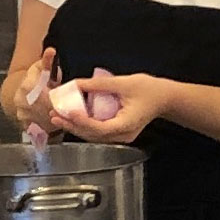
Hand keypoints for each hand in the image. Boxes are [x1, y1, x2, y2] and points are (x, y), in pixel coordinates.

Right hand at [13, 47, 59, 131]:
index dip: (59, 101)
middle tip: (68, 111)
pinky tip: (53, 123)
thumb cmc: (37, 79)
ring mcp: (21, 112)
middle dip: (59, 111)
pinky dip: (47, 126)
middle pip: (47, 109)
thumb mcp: (43, 69)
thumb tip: (52, 50)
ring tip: (62, 116)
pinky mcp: (22, 122)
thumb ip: (48, 61)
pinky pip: (38, 128)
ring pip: (43, 120)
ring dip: (55, 120)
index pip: (48, 97)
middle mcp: (21, 100)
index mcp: (28, 85)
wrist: (21, 91)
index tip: (66, 102)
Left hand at [50, 72, 172, 143]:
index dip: (81, 121)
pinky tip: (73, 117)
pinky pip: (98, 132)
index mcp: (125, 125)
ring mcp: (121, 136)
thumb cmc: (149, 90)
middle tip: (54, 115)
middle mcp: (122, 135)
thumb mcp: (124, 83)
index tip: (67, 112)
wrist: (165, 98)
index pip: (99, 128)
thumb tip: (75, 84)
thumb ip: (98, 85)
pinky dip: (85, 125)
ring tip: (58, 117)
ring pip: (93, 136)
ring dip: (76, 126)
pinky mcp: (119, 132)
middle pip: (92, 135)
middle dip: (72, 125)